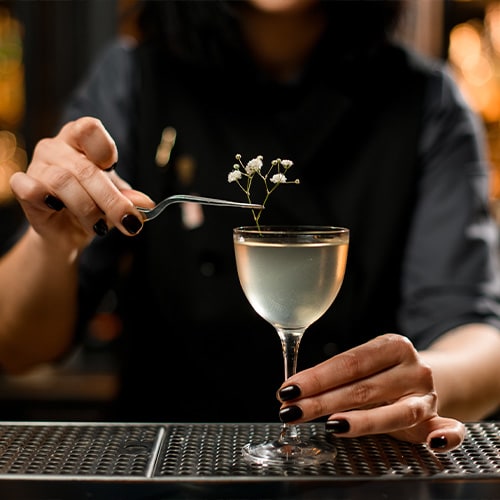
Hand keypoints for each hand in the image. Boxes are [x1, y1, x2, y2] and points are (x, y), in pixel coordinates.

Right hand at [10, 117, 153, 248]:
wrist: (68, 233)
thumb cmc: (94, 206)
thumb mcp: (116, 201)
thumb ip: (129, 199)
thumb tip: (145, 204)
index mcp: (81, 140)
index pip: (89, 128)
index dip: (104, 147)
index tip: (113, 167)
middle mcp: (57, 147)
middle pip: (85, 168)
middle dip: (111, 201)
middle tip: (129, 222)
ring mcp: (38, 165)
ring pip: (63, 182)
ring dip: (87, 209)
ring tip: (99, 227)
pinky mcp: (23, 187)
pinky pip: (29, 188)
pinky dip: (46, 200)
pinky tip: (57, 209)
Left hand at [277, 333, 465, 451]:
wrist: (424, 378)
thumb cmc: (383, 373)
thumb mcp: (364, 366)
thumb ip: (336, 376)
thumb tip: (292, 390)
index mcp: (392, 346)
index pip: (350, 362)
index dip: (317, 377)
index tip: (289, 389)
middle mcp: (412, 368)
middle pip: (363, 388)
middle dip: (322, 401)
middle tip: (292, 411)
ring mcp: (427, 396)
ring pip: (395, 412)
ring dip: (362, 421)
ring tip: (333, 425)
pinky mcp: (439, 420)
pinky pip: (450, 429)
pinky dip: (446, 437)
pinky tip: (434, 444)